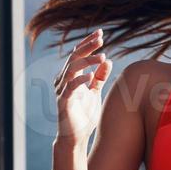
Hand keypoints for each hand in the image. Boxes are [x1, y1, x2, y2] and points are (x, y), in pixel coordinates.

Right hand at [54, 29, 110, 144]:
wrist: (75, 136)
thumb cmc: (84, 114)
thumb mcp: (94, 92)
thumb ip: (99, 77)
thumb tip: (107, 60)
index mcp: (71, 76)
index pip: (78, 54)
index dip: (88, 43)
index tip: (100, 33)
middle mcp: (64, 80)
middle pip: (74, 57)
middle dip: (87, 47)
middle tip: (101, 38)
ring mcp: (63, 90)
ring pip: (72, 69)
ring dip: (87, 61)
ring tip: (101, 56)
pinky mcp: (64, 101)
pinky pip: (70, 88)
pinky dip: (80, 80)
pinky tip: (91, 76)